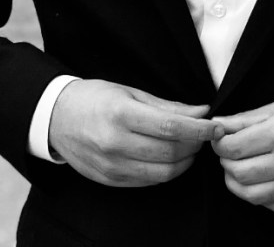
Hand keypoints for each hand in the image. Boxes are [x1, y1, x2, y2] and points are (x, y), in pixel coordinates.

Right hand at [49, 79, 222, 186]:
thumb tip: (201, 112)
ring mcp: (112, 166)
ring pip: (163, 172)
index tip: (217, 127)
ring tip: (192, 146)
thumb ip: (167, 105)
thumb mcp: (131, 92)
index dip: (200, 130)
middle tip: (206, 134)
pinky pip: (149, 181)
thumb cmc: (96, 98)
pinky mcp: (111, 180)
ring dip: (185, 161)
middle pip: (170, 151)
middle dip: (196, 145)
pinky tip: (172, 157)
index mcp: (122, 114)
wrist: (57, 118)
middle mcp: (116, 143)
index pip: (171, 128)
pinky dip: (167, 171)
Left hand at [211, 81, 273, 212]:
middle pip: (238, 173)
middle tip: (227, 150)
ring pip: (251, 195)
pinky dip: (259, 195)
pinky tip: (261, 179)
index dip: (219, 142)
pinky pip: (273, 205)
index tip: (218, 136)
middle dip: (225, 161)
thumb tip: (221, 124)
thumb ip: (250, 117)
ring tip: (239, 166)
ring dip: (237, 182)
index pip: (233, 147)